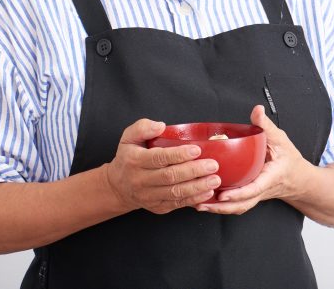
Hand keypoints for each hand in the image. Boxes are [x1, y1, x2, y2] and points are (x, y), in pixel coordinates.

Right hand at [104, 118, 221, 214]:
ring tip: (215, 180)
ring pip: (175, 193)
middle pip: (170, 177)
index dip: (178, 155)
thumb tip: (160, 126)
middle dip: (194, 171)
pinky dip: (194, 199)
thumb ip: (143, 127)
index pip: (159, 158)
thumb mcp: (128, 138)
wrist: (118, 186)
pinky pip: (177, 204)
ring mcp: (149, 196)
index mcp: (135, 161)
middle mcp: (141, 180)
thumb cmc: (129, 157)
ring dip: (197, 187)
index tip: (197, 150)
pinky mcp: (158, 207)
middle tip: (213, 165)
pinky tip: (207, 193)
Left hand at [195, 105, 312, 214]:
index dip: (238, 194)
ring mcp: (256, 196)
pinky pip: (237, 205)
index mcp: (270, 177)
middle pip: (242, 204)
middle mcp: (262, 190)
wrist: (298, 178)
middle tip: (203, 202)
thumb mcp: (280, 139)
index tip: (223, 195)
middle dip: (222, 207)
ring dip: (218, 209)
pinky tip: (206, 202)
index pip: (254, 189)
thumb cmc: (289, 159)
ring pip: (238, 207)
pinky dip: (221, 206)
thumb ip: (266, 125)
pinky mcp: (250, 196)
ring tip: (199, 205)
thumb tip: (257, 110)